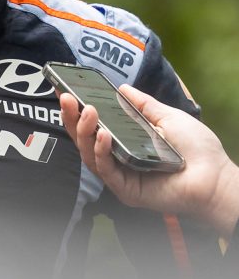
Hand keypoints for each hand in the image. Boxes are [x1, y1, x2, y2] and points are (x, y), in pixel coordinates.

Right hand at [58, 85, 238, 236]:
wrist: (215, 176)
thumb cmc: (196, 150)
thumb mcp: (167, 117)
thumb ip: (143, 105)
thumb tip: (122, 88)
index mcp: (124, 142)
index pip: (93, 126)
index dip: (76, 110)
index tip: (64, 90)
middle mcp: (118, 159)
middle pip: (84, 141)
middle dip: (72, 118)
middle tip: (66, 98)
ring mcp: (120, 176)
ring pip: (90, 155)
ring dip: (85, 132)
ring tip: (88, 111)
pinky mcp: (126, 190)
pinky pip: (106, 170)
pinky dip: (102, 152)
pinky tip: (104, 135)